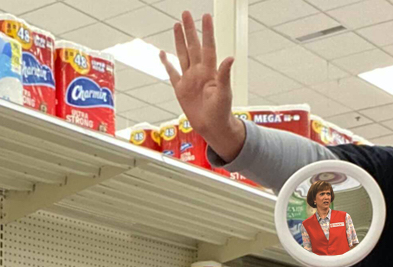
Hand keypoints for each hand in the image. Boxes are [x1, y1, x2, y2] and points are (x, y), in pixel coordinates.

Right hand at [161, 11, 244, 161]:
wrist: (213, 127)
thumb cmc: (222, 111)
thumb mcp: (225, 93)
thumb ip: (224, 75)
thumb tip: (230, 58)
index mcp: (210, 71)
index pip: (208, 46)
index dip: (207, 32)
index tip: (205, 16)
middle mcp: (199, 72)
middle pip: (193, 46)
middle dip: (190, 29)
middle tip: (186, 13)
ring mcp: (189, 79)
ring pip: (182, 55)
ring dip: (179, 40)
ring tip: (176, 25)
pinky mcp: (180, 89)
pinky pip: (172, 73)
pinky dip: (167, 63)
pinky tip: (163, 53)